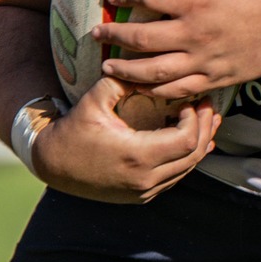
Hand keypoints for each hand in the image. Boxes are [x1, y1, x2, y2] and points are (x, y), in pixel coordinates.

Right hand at [30, 77, 217, 203]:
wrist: (52, 165)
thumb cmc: (72, 131)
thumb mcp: (94, 100)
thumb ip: (122, 80)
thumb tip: (148, 65)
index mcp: (137, 156)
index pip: (186, 139)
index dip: (195, 118)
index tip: (191, 101)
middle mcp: (144, 179)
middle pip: (193, 156)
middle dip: (205, 129)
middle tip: (208, 107)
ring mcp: (144, 191)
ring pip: (187, 169)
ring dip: (199, 144)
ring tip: (205, 121)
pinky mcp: (141, 196)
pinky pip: (174, 178)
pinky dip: (185, 159)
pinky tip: (192, 143)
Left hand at [93, 0, 260, 96]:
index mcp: (197, 2)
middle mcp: (194, 35)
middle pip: (142, 39)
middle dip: (114, 36)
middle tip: (96, 34)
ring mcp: (203, 61)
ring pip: (154, 72)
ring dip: (127, 70)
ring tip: (107, 67)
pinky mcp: (213, 80)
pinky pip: (178, 90)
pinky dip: (156, 92)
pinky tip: (141, 89)